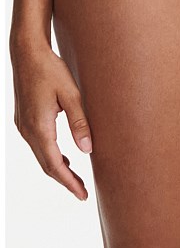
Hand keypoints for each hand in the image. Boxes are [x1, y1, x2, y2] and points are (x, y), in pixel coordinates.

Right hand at [10, 37, 91, 200]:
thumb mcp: (71, 94)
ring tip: (76, 178)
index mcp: (39, 127)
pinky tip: (64, 157)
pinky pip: (38, 145)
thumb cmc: (51, 70)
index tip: (82, 195)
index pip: (55, 164)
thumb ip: (80, 122)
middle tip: (82, 192)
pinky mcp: (24, 119)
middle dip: (65, 180)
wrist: (27, 53)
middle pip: (46, 165)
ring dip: (58, 168)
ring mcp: (23, 125)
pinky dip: (51, 155)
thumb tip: (87, 150)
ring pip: (41, 156)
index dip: (69, 182)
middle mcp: (27, 130)